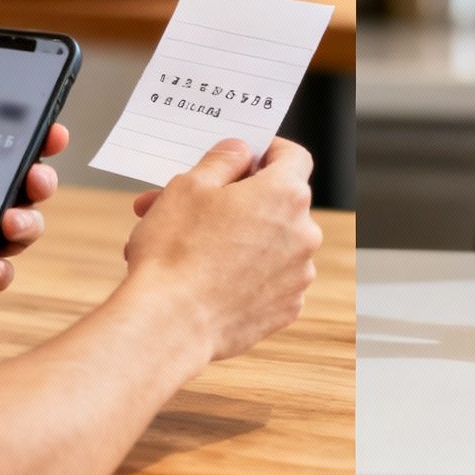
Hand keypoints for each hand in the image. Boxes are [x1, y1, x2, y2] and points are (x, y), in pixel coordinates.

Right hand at [120, 138, 321, 361]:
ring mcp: (298, 275)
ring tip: (187, 245)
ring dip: (238, 236)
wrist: (169, 324)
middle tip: (191, 204)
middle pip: (276, 202)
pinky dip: (245, 273)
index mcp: (285, 195)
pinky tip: (208, 278)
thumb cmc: (175, 252)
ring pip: (270, 242)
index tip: (243, 157)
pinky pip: (269, 278)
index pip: (292, 156)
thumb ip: (223, 160)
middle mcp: (304, 234)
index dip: (266, 151)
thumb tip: (240, 153)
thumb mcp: (189, 186)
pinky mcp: (286, 308)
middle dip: (236, 199)